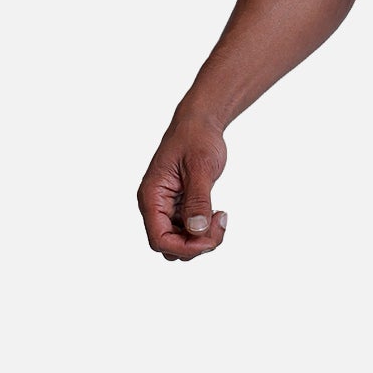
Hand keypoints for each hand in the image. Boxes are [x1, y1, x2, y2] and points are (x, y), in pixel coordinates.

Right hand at [137, 121, 228, 259]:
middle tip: (220, 222)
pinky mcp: (180, 209)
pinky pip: (190, 232)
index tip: (209, 236)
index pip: (159, 240)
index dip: (185, 247)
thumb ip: (198, 199)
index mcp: (151, 196)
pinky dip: (206, 230)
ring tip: (220, 216)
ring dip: (203, 239)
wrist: (200, 124)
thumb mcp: (200, 167)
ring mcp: (167, 209)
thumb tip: (197, 229)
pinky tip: (218, 213)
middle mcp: (155, 206)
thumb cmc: (196, 139)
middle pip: (170, 247)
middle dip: (197, 244)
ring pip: (181, 243)